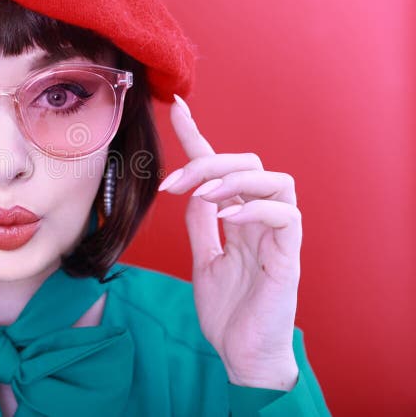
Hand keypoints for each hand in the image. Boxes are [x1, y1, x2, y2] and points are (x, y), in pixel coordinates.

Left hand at [158, 94, 300, 390]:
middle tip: (174, 183)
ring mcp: (277, 236)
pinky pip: (285, 215)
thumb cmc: (229, 311)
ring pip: (275, 180)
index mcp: (239, 217)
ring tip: (202, 195)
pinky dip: (255, 207)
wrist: (243, 354)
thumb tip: (192, 192)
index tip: (176, 108)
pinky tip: (227, 215)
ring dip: (233, 180)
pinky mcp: (288, 256)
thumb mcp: (204, 260)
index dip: (199, 136)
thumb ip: (201, 226)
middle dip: (209, 163)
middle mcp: (261, 219)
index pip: (221, 167)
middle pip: (248, 164)